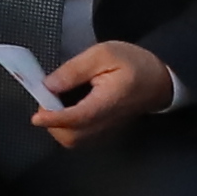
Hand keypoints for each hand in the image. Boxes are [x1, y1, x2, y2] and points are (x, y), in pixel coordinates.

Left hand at [27, 38, 175, 146]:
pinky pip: (82, 138)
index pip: (78, 118)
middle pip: (74, 137)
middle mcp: (108, 121)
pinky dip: (67, 128)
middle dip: (52, 124)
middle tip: (44, 100)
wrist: (161, 79)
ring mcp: (108, 129)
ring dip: (58, 127)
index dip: (55, 119)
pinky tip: (64, 109)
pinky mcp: (107, 130)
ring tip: (53, 103)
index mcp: (109, 102)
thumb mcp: (103, 54)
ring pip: (76, 141)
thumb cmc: (134, 63)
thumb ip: (74, 69)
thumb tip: (49, 85)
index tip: (36, 117)